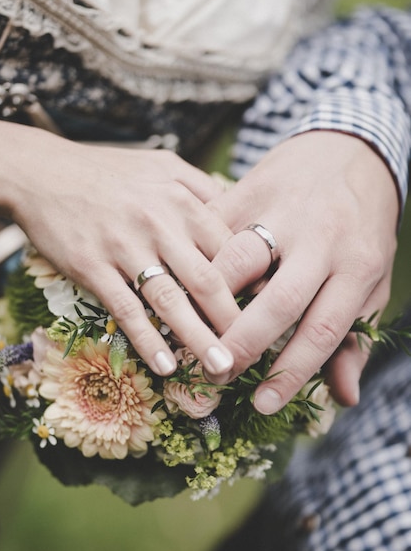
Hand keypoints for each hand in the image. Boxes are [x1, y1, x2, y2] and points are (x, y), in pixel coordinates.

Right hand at [0, 119, 238, 376]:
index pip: (229, 248)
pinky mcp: (92, 266)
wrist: (42, 172)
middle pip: (206, 280)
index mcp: (181, 200)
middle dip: (233, 321)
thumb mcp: (164, 165)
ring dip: (197, 339)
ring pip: (169, 300)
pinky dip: (146, 339)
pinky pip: (125, 309)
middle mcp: (158, 224)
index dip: (251, 283)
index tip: (266, 311)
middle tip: (253, 353)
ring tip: (220, 369)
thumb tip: (238, 215)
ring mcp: (123, 246)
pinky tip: (165, 365)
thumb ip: (203, 187)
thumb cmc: (110, 172)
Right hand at [208, 131, 398, 411]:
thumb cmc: (361, 224)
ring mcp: (278, 209)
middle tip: (219, 374)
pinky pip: (211, 230)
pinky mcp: (249, 189)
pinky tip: (176, 290)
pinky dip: (191, 261)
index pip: (324, 329)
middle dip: (244, 343)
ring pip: (236, 261)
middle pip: (278, 299)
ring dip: (210, 303)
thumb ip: (356, 337)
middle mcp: (318, 236)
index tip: (264, 403)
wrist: (349, 147)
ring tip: (193, 337)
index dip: (292, 372)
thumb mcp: (373, 278)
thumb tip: (344, 397)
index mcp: (356, 262)